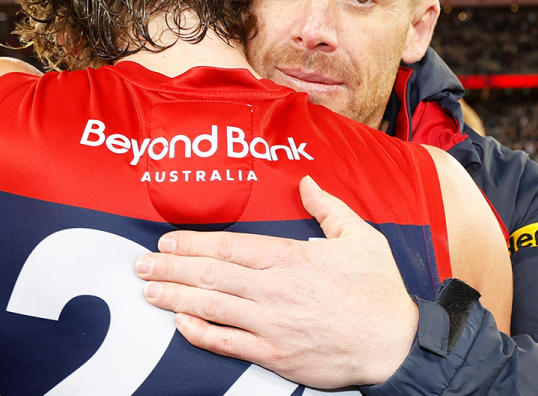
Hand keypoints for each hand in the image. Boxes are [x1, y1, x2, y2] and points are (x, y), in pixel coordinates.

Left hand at [135, 176, 418, 387]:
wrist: (395, 344)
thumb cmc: (379, 291)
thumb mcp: (361, 237)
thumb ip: (328, 208)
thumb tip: (308, 183)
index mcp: (291, 258)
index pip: (229, 248)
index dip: (192, 245)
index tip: (168, 242)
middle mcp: (274, 290)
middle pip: (210, 276)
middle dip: (170, 269)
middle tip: (142, 266)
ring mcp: (271, 325)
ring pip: (211, 308)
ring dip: (175, 298)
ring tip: (149, 291)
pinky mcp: (274, 355)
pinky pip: (227, 343)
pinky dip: (200, 333)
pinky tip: (180, 324)